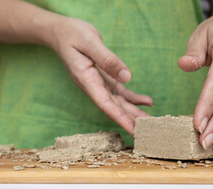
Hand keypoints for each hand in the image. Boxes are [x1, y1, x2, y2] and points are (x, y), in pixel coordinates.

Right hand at [50, 17, 152, 134]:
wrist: (61, 32)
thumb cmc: (72, 35)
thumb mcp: (89, 42)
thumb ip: (107, 60)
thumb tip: (127, 77)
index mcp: (86, 80)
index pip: (105, 104)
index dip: (120, 118)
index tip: (134, 130)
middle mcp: (92, 86)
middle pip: (114, 107)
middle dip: (131, 121)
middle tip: (149, 132)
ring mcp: (98, 83)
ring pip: (119, 102)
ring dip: (134, 112)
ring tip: (152, 122)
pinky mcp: (104, 78)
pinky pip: (120, 91)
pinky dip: (133, 97)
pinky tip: (147, 102)